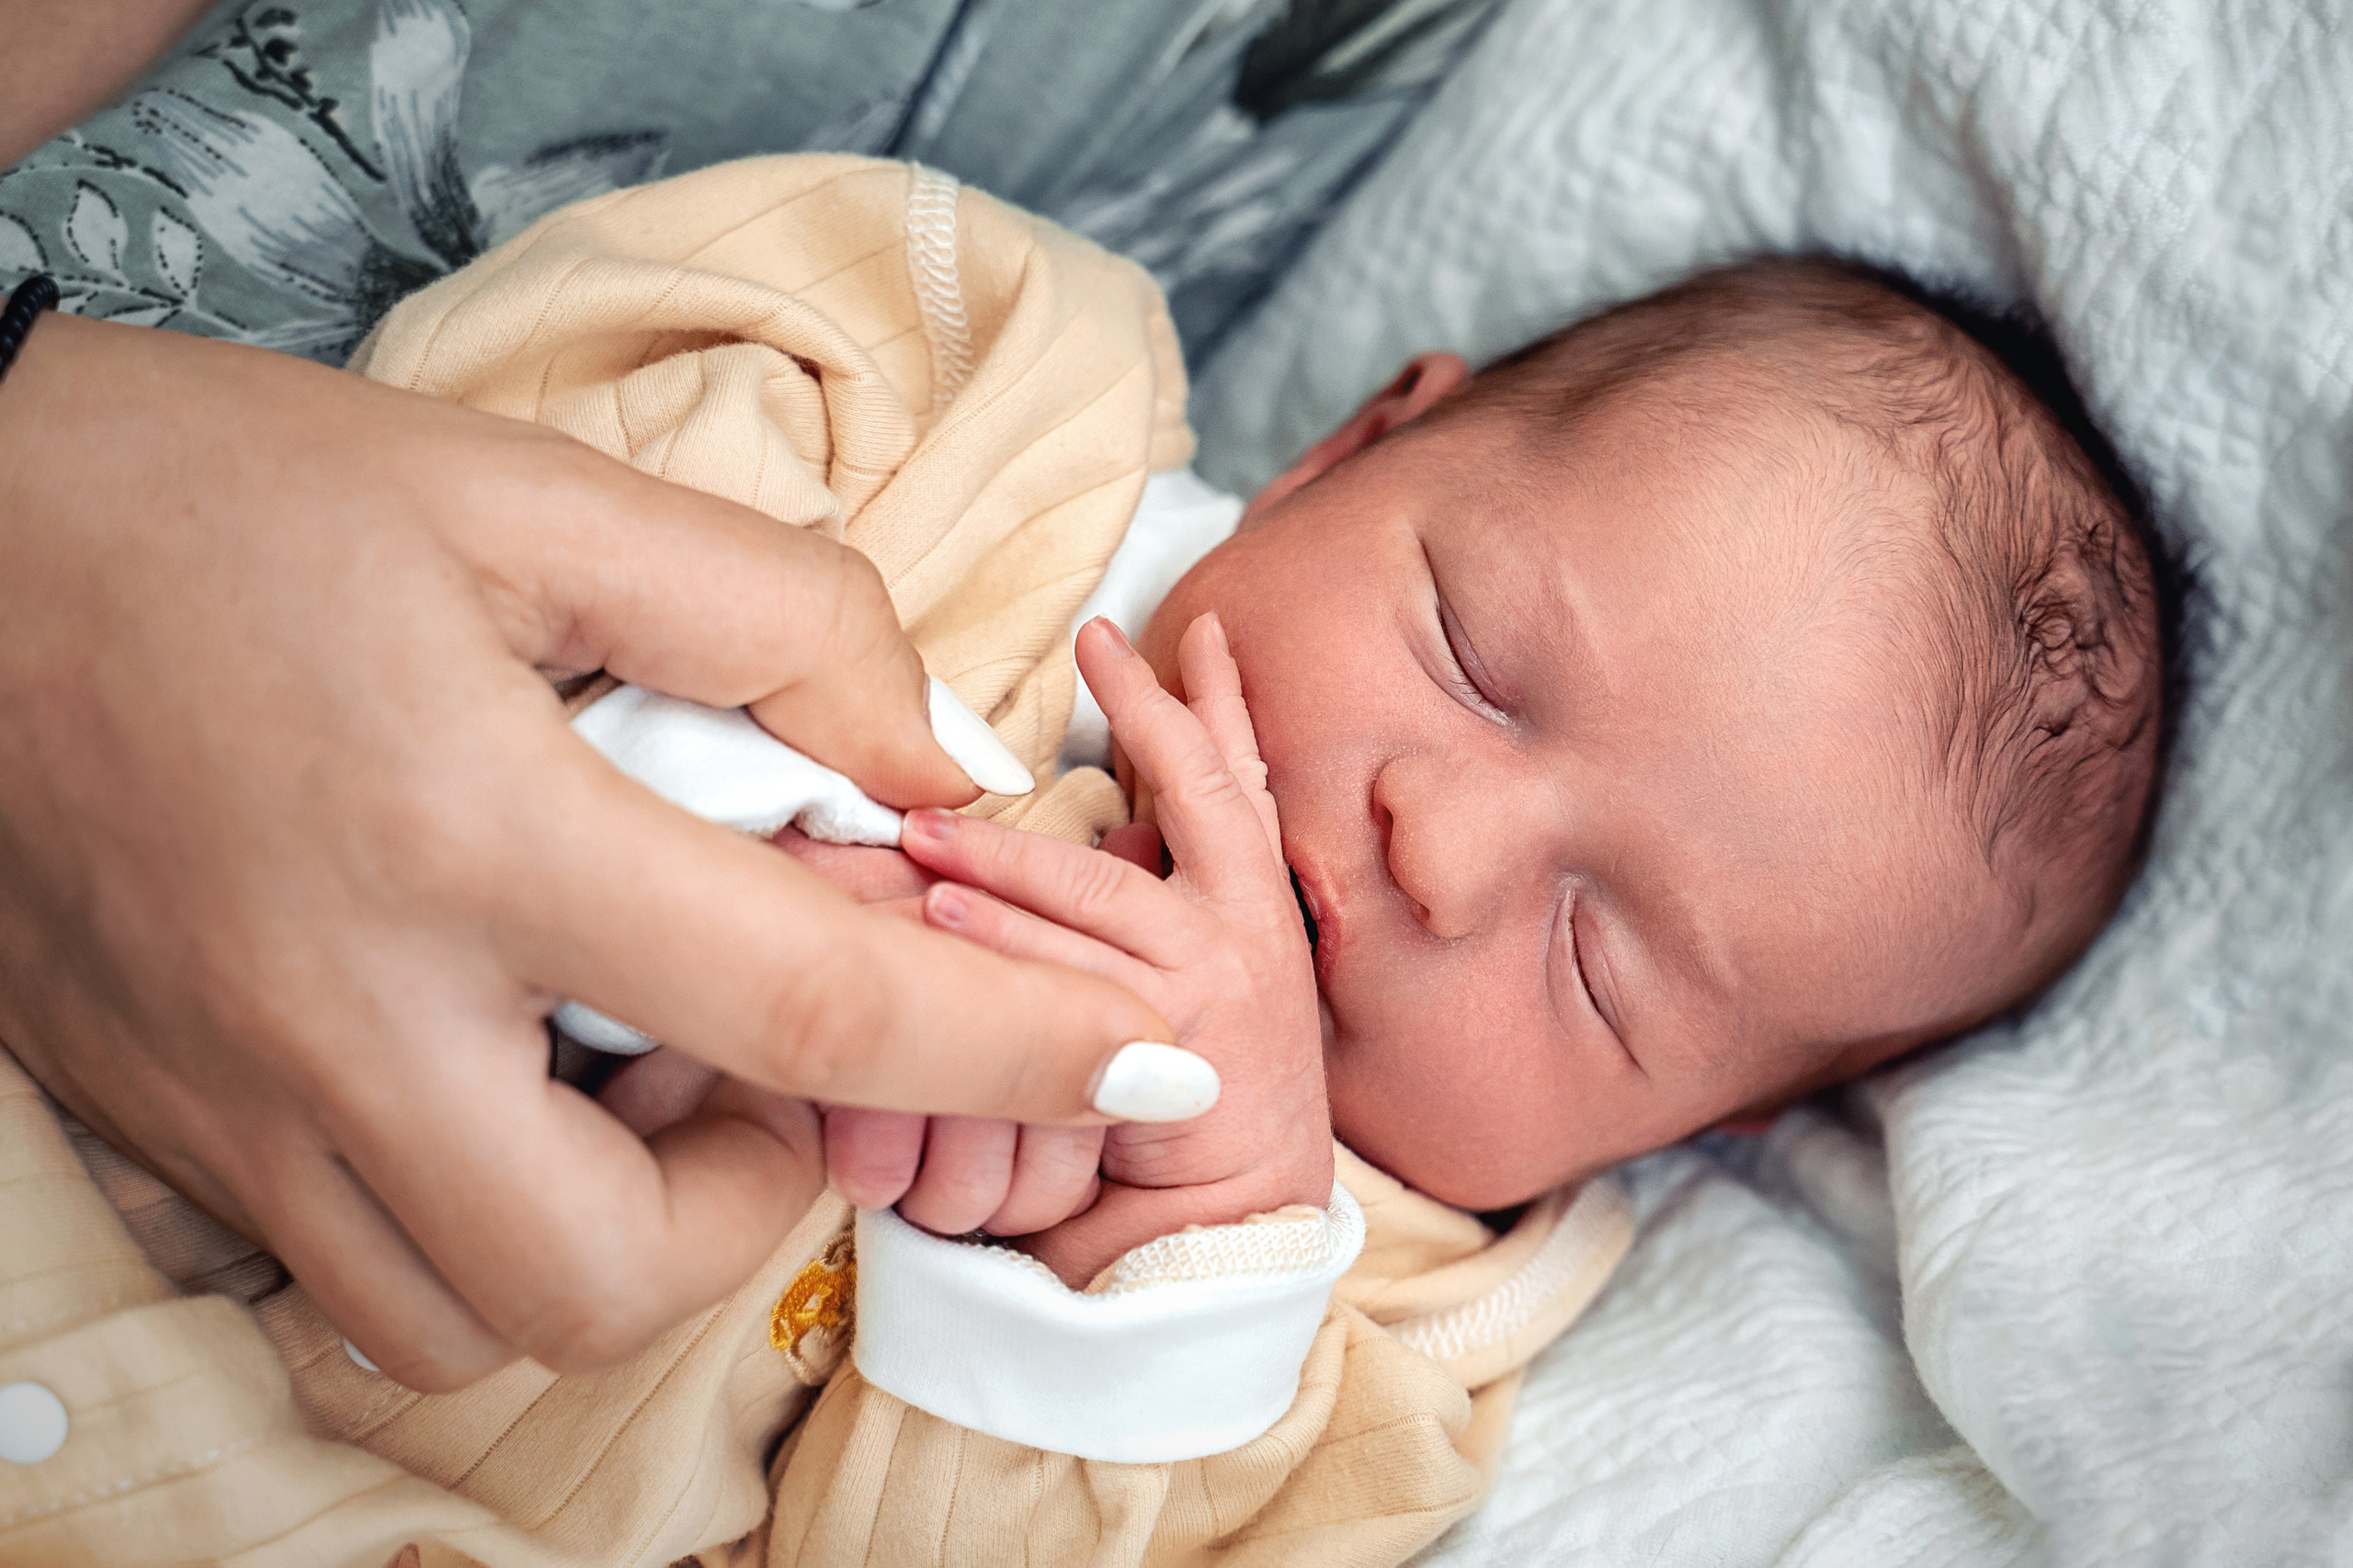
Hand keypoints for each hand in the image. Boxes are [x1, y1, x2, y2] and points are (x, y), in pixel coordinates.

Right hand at [0, 317, 1178, 1388]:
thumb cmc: (220, 497)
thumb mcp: (524, 497)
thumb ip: (773, 621)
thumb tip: (935, 768)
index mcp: (464, 838)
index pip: (814, 1003)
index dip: (1022, 1040)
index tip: (1156, 1059)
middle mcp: (342, 1018)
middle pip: (612, 1265)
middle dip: (758, 1195)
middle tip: (773, 1051)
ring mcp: (232, 1101)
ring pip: (467, 1317)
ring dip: (612, 1226)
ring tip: (631, 1061)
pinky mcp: (157, 1125)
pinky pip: (352, 1276)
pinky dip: (472, 1224)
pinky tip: (494, 1073)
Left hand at [899, 615, 1332, 1285]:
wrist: (1237, 1231)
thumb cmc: (1202, 1109)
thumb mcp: (1192, 988)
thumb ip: (1154, 907)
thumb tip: (1104, 826)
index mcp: (1255, 912)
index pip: (1240, 779)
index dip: (1214, 699)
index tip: (1193, 626)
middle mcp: (1250, 932)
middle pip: (1199, 794)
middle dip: (1145, 713)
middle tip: (1093, 643)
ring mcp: (1219, 985)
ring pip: (1102, 892)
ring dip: (1005, 853)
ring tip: (923, 825)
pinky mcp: (1174, 1046)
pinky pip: (1066, 981)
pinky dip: (997, 944)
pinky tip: (934, 916)